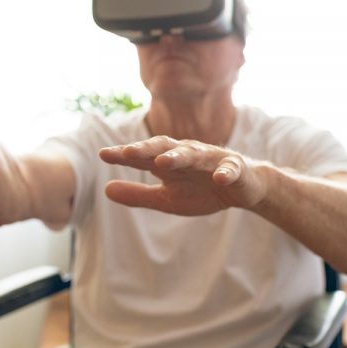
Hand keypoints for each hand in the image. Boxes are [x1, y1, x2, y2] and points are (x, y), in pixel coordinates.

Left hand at [99, 135, 268, 215]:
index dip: (124, 155)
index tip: (103, 154)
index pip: (143, 156)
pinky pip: (229, 170)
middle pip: (164, 149)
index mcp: (168, 161)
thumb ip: (138, 195)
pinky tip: (219, 178)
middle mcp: (187, 155)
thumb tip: (105, 190)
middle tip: (128, 152)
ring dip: (179, 157)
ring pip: (194, 155)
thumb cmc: (201, 190)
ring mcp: (211, 160)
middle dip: (146, 149)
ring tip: (163, 161)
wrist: (243, 188)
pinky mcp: (235, 169)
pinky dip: (224, 173)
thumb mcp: (166, 198)